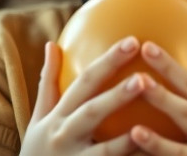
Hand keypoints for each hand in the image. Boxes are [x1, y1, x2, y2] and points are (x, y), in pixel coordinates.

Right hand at [20, 36, 147, 155]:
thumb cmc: (38, 152)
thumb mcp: (38, 119)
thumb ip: (47, 83)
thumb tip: (51, 44)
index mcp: (57, 118)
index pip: (83, 84)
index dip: (107, 62)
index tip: (132, 41)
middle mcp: (63, 138)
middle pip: (92, 112)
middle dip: (117, 95)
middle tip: (144, 78)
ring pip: (104, 152)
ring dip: (126, 140)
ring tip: (149, 126)